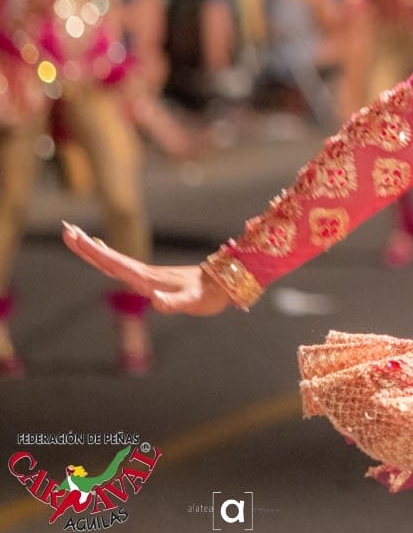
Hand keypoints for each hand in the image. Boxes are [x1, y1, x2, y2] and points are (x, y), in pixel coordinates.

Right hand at [62, 222, 230, 315]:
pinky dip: (110, 259)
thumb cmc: (209, 294)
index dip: (93, 252)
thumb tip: (155, 301)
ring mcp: (149, 277)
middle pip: (110, 260)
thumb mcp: (192, 301)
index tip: (74, 236)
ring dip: (95, 252)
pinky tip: (103, 254)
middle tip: (66, 231)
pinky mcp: (155, 280)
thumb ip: (174, 302)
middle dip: (87, 248)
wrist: (226, 283)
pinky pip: (126, 269)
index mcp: (147, 278)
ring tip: (78, 239)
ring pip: (116, 263)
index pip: (113, 264)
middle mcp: (145, 275)